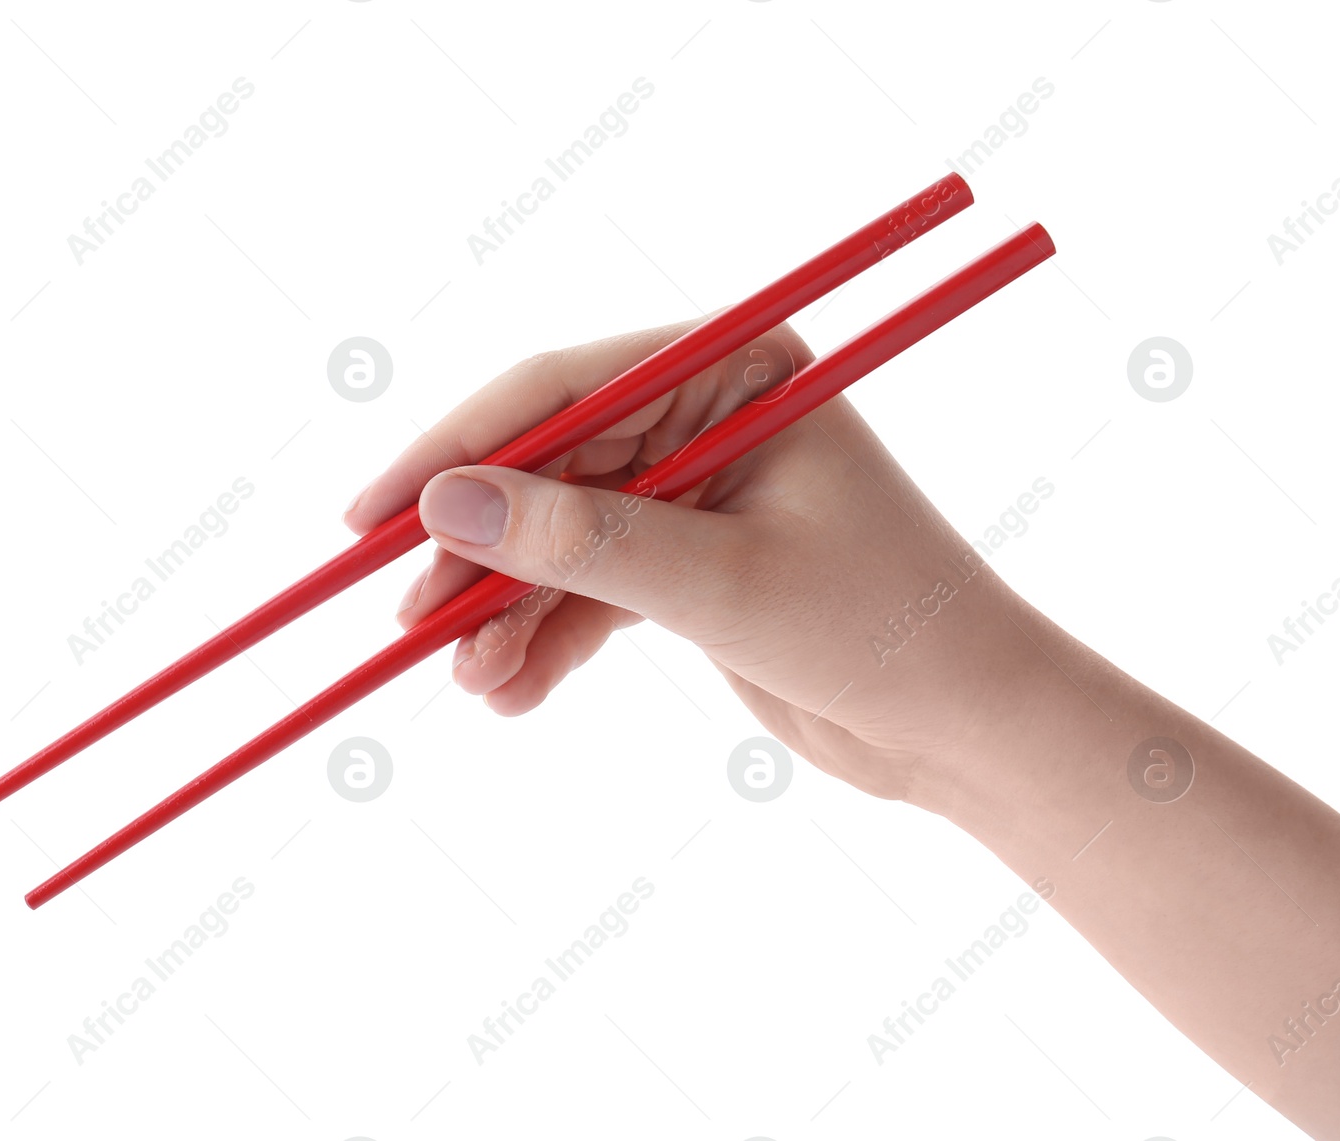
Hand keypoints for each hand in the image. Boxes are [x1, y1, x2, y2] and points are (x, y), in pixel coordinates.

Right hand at [343, 317, 1037, 807]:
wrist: (967, 730)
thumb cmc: (885, 630)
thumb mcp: (725, 584)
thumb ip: (584, 542)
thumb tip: (446, 504)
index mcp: (738, 369)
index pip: (562, 388)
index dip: (456, 448)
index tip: (372, 515)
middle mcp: (708, 414)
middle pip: (546, 466)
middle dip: (478, 553)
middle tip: (411, 622)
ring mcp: (693, 491)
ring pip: (559, 538)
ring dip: (506, 613)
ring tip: (473, 683)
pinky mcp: (686, 564)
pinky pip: (590, 591)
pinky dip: (548, 642)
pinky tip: (514, 694)